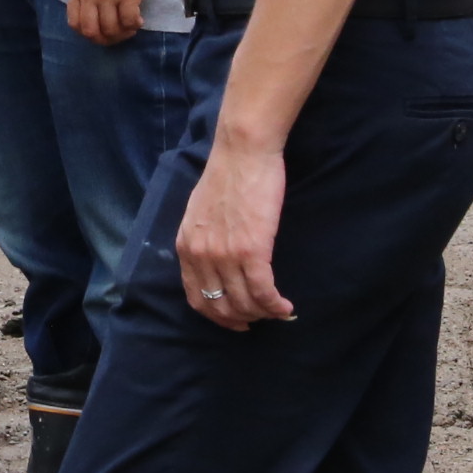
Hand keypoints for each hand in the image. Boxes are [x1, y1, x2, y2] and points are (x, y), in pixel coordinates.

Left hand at [68, 0, 156, 44]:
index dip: (87, 34)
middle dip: (104, 39)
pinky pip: (129, 21)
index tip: (99, 32)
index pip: (74, 22)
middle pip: (91, 31)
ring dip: (122, 34)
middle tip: (116, 36)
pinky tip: (138, 20)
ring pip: (111, 29)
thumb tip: (90, 12)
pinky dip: (134, 25)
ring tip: (130, 27)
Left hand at [173, 140, 292, 331]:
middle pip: (221, 307)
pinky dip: (275, 305)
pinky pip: (263, 292)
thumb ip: (202, 238)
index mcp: (186, 247)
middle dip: (242, 319)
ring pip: (244, 303)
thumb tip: (214, 260)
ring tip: (277, 311)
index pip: (197, 298)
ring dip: (263, 314)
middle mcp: (201, 256)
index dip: (218, 316)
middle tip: (260, 319)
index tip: (235, 320)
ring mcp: (225, 255)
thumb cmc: (227, 175)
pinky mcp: (251, 250)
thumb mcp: (199, 212)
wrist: (242, 152)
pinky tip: (286, 307)